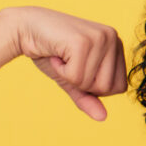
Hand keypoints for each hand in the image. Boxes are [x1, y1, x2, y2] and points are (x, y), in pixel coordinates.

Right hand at [6, 6, 127, 120]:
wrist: (25, 29)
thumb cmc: (52, 53)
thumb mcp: (73, 79)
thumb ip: (88, 97)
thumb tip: (103, 117)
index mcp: (117, 46)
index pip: (119, 87)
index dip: (95, 87)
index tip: (78, 67)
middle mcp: (113, 38)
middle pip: (107, 88)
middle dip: (82, 83)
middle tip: (68, 63)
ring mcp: (100, 38)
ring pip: (91, 83)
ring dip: (70, 77)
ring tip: (62, 58)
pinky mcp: (83, 41)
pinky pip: (75, 77)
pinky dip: (60, 71)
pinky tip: (55, 55)